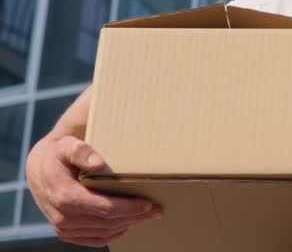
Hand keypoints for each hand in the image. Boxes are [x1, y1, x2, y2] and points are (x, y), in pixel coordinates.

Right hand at [26, 135, 160, 245]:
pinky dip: (112, 233)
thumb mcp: (67, 146)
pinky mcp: (67, 232)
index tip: (149, 203)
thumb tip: (97, 163)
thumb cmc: (58, 155)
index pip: (103, 208)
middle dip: (134, 216)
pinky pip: (94, 239)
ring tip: (148, 215)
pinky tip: (127, 224)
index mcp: (64, 196)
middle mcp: (62, 216)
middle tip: (158, 210)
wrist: (40, 170)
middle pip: (106, 222)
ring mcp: (64, 227)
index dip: (128, 208)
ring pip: (103, 232)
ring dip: (128, 225)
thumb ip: (80, 151)